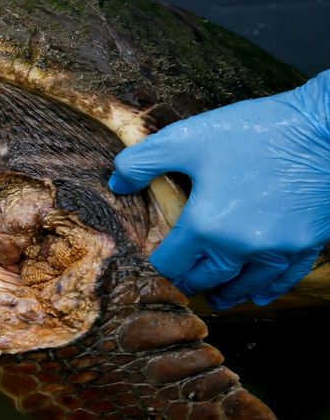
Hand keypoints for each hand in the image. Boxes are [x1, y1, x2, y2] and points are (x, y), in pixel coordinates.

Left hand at [108, 70, 329, 309]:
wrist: (327, 128)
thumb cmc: (255, 131)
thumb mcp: (186, 138)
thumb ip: (143, 162)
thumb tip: (116, 183)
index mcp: (205, 226)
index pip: (169, 263)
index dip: (156, 265)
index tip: (152, 262)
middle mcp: (240, 248)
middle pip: (203, 280)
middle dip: (187, 281)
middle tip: (177, 280)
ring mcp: (276, 250)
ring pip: (242, 287)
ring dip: (223, 292)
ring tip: (212, 296)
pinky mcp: (306, 245)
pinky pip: (281, 281)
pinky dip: (264, 290)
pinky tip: (258, 294)